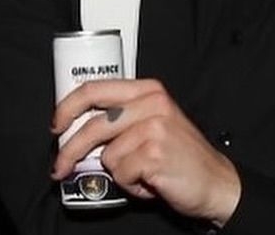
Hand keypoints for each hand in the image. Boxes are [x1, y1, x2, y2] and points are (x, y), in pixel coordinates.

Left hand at [52, 78, 240, 224]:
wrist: (218, 182)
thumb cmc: (179, 154)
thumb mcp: (152, 123)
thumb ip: (121, 118)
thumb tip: (77, 130)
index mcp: (147, 89)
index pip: (95, 88)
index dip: (68, 107)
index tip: (56, 125)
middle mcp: (151, 102)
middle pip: (93, 124)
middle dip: (70, 150)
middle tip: (59, 167)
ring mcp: (154, 127)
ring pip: (107, 155)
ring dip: (119, 172)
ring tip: (142, 173)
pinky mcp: (155, 153)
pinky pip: (122, 173)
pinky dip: (131, 185)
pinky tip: (151, 181)